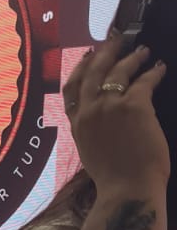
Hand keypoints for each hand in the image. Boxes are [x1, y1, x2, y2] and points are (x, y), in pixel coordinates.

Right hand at [64, 31, 169, 192]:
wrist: (127, 189)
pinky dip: (153, 72)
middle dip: (105, 52)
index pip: (71, 88)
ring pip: (118, 71)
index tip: (88, 56)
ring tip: (143, 51)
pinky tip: (159, 68)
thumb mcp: (90, 152)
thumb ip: (91, 131)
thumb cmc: (113, 179)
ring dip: (132, 57)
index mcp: (77, 124)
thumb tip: (101, 122)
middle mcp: (89, 110)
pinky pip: (144, 81)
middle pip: (93, 71)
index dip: (80, 67)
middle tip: (116, 40)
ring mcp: (110, 106)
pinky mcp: (135, 106)